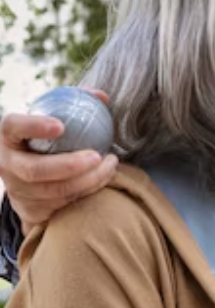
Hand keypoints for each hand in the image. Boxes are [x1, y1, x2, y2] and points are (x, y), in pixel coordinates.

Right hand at [0, 94, 118, 226]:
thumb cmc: (46, 141)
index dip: (34, 126)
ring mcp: (18, 190)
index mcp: (8, 137)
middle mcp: (7, 165)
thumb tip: (102, 97)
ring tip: (110, 164)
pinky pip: (64, 203)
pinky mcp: (32, 209)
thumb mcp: (52, 120)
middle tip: (97, 156)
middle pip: (34, 169)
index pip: (13, 127)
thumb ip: (75, 104)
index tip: (61, 125)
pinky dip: (88, 191)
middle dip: (68, 165)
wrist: (28, 179)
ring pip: (54, 191)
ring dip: (88, 180)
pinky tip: (104, 178)